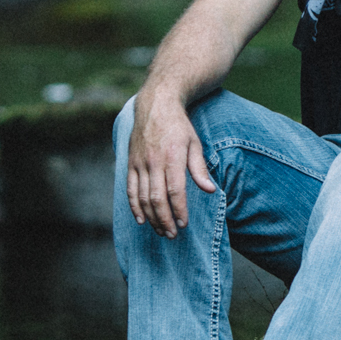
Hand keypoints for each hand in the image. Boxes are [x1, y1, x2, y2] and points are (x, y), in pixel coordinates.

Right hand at [124, 90, 217, 238]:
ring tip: (161, 231)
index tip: (184, 224)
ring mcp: (139, 163)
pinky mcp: (130, 163)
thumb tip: (210, 190)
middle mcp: (154, 161)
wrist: (156, 105)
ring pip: (142, 197)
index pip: (175, 190)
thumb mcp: (195, 143)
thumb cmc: (179, 126)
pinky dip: (134, 206)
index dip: (179, 210)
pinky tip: (141, 219)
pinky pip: (130, 189)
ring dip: (151, 217)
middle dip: (165, 219)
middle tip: (173, 234)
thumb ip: (199, 168)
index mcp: (172, 157)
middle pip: (156, 198)